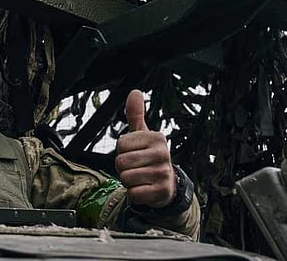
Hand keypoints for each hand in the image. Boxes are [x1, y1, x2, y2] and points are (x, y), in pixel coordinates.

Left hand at [115, 89, 175, 207]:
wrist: (166, 186)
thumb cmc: (149, 157)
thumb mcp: (142, 136)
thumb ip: (135, 115)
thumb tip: (135, 92)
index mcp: (156, 138)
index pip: (121, 144)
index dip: (123, 151)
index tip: (135, 154)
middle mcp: (162, 154)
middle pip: (121, 162)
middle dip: (124, 168)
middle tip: (137, 168)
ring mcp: (163, 173)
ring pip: (125, 178)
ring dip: (128, 182)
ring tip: (141, 179)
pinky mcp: (161, 192)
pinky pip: (133, 193)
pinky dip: (135, 194)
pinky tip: (145, 189)